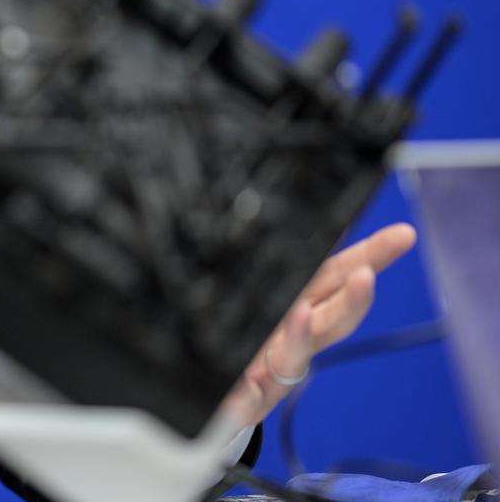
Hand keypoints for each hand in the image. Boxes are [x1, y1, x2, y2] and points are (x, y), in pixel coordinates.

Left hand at [223, 222, 416, 425]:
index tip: (403, 235)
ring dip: (299, 335)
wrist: (217, 392)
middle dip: (352, 300)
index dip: (372, 257)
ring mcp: (272, 371)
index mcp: (302, 308)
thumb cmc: (249, 336)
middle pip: (331, 320)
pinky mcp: (244, 399)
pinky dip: (249, 392)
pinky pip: (246, 397)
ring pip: (293, 355)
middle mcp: (295, 340)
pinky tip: (249, 383)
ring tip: (300, 313)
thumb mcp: (268, 293)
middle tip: (365, 276)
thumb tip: (323, 221)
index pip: (340, 277)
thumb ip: (293, 267)